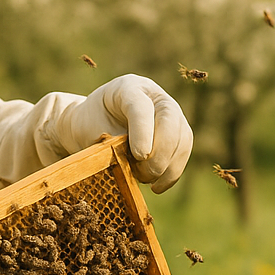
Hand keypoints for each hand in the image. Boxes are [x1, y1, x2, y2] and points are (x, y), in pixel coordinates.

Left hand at [49, 74, 192, 192]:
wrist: (95, 125)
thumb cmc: (92, 126)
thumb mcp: (91, 130)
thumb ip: (109, 143)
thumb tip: (128, 165)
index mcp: (128, 88)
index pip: (141, 106)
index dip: (143, 131)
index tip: (140, 155)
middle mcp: (154, 96)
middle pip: (169, 120)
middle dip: (160, 152)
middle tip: (144, 173)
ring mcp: (171, 113)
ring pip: (181, 137)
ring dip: (167, 165)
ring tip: (146, 179)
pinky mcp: (178, 132)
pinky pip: (183, 151)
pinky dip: (172, 172)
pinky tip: (158, 186)